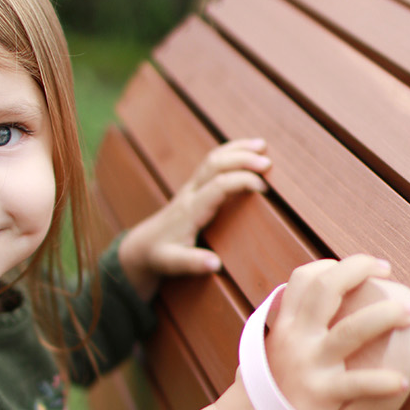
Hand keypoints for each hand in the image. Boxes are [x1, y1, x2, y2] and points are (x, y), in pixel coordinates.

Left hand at [117, 138, 269, 300]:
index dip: (241, 182)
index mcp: (190, 210)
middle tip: (268, 164)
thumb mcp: (172, 264)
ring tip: (262, 145)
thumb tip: (215, 264)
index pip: (218, 186)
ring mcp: (191, 187)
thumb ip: (193, 263)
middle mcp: (190, 193)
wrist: (142, 246)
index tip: (263, 189)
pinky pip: (212, 163)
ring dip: (238, 149)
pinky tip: (247, 151)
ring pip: (213, 158)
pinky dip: (231, 153)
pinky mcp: (194, 187)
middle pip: (215, 164)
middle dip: (242, 159)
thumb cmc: (159, 255)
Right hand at [260, 255, 409, 409]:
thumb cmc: (262, 392)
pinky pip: (357, 384)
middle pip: (328, 288)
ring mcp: (309, 364)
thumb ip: (288, 333)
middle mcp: (296, 338)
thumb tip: (314, 321)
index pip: (304, 278)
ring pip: (352, 329)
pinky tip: (401, 381)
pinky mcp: (321, 394)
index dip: (332, 265)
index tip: (357, 269)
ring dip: (386, 314)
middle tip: (387, 270)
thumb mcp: (268, 351)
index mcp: (285, 326)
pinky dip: (381, 381)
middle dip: (360, 269)